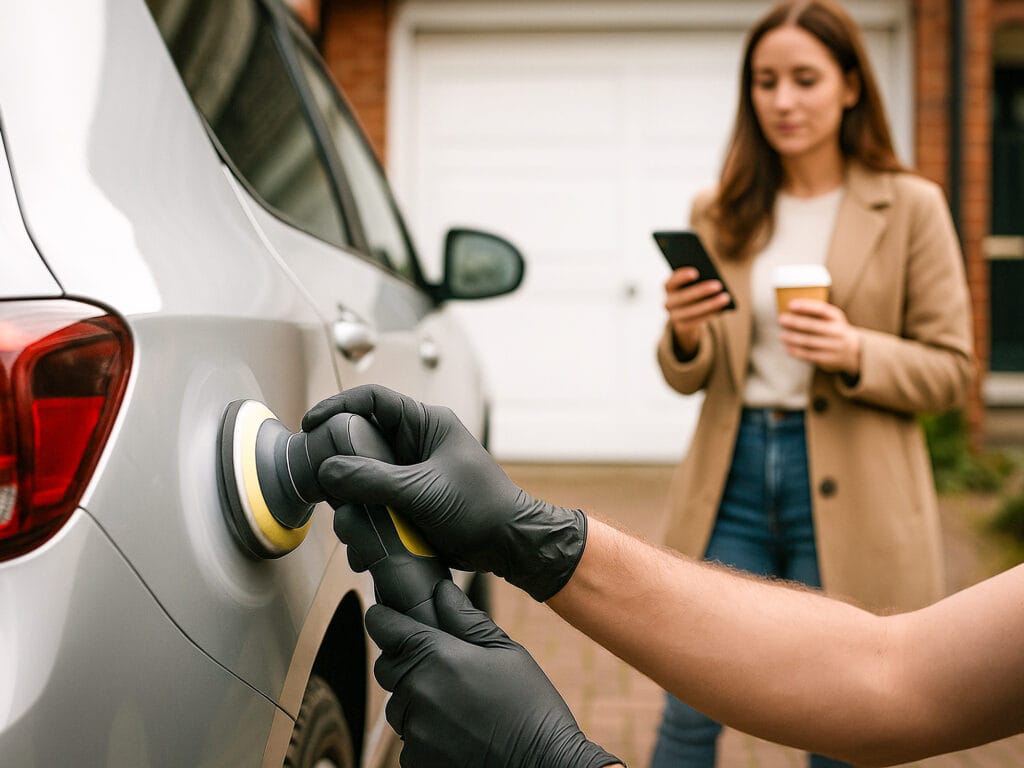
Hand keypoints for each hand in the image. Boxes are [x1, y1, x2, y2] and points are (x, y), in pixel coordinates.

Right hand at [304, 384, 585, 601]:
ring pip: (366, 479)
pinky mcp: (411, 503)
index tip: (310, 426)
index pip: (374, 401)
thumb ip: (373, 480)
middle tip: (327, 490)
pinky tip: (364, 544)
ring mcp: (413, 474)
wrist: (510, 545)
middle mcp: (416, 444)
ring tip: (351, 525)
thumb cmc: (482, 508)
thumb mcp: (423, 491)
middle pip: (362, 442)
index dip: (338, 407)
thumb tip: (329, 472)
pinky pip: (377, 505)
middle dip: (342, 468)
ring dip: (353, 504)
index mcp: (426, 425)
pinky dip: (367, 522)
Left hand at [367, 580, 620, 767]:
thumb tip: (441, 591)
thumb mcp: (506, 652)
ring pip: (399, 706)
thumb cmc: (530, 706)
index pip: (386, 629)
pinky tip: (459, 732)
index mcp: (437, 657)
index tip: (386, 615)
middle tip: (440, 665)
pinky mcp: (417, 762)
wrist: (543, 765)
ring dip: (417, 700)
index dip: (384, 619)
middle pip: (388, 668)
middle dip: (405, 660)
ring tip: (458, 705)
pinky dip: (426, 732)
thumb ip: (467, 619)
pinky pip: (409, 739)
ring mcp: (414, 732)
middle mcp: (418, 693)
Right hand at [664, 267, 730, 354]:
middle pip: (683, 297)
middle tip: (718, 285)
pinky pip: (696, 321)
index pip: (672, 281)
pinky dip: (709, 314)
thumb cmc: (693, 288)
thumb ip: (699, 278)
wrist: (685, 312)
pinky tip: (722, 309)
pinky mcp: (683, 326)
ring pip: (691, 311)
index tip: (696, 273)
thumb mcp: (693, 282)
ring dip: (710, 304)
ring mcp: (675, 316)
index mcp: (669, 287)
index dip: (682, 277)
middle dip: (701, 291)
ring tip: (725, 297)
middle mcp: (669, 302)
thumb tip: (712, 279)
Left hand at [778, 299, 861, 375]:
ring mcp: (833, 346)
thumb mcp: (831, 319)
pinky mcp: (828, 359)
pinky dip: (797, 351)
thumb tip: (790, 311)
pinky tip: (787, 348)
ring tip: (782, 335)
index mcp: (836, 317)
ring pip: (809, 341)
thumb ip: (816, 314)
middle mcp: (837, 331)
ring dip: (793, 338)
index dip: (805, 306)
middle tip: (781, 319)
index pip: (821, 309)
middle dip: (795, 322)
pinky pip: (809, 355)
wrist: (854, 350)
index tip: (790, 304)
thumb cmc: (834, 330)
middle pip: (813, 326)